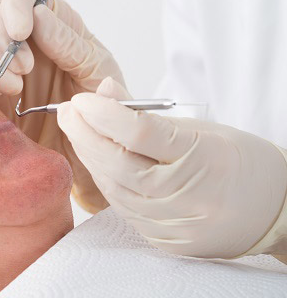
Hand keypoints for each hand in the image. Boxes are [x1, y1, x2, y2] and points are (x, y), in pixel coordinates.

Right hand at [0, 0, 124, 212]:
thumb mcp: (97, 72)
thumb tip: (39, 15)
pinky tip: (2, 96)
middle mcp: (24, 40)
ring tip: (18, 88)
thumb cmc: (101, 110)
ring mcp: (2, 65)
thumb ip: (71, 43)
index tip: (20, 31)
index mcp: (54, 24)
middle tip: (25, 67)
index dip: (16, 2)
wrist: (89, 154)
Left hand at [57, 77, 286, 257]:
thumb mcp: (199, 127)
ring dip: (90, 158)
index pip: (139, 134)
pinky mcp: (167, 242)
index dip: (103, 114)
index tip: (82, 99)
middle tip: (67, 112)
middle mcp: (189, 196)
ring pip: (115, 189)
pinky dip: (107, 182)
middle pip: (118, 164)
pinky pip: (125, 209)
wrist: (272, 209)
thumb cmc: (236, 160)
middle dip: (84, 135)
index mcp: (203, 157)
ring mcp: (177, 224)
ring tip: (78, 132)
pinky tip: (97, 162)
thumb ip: (146, 114)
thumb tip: (104, 91)